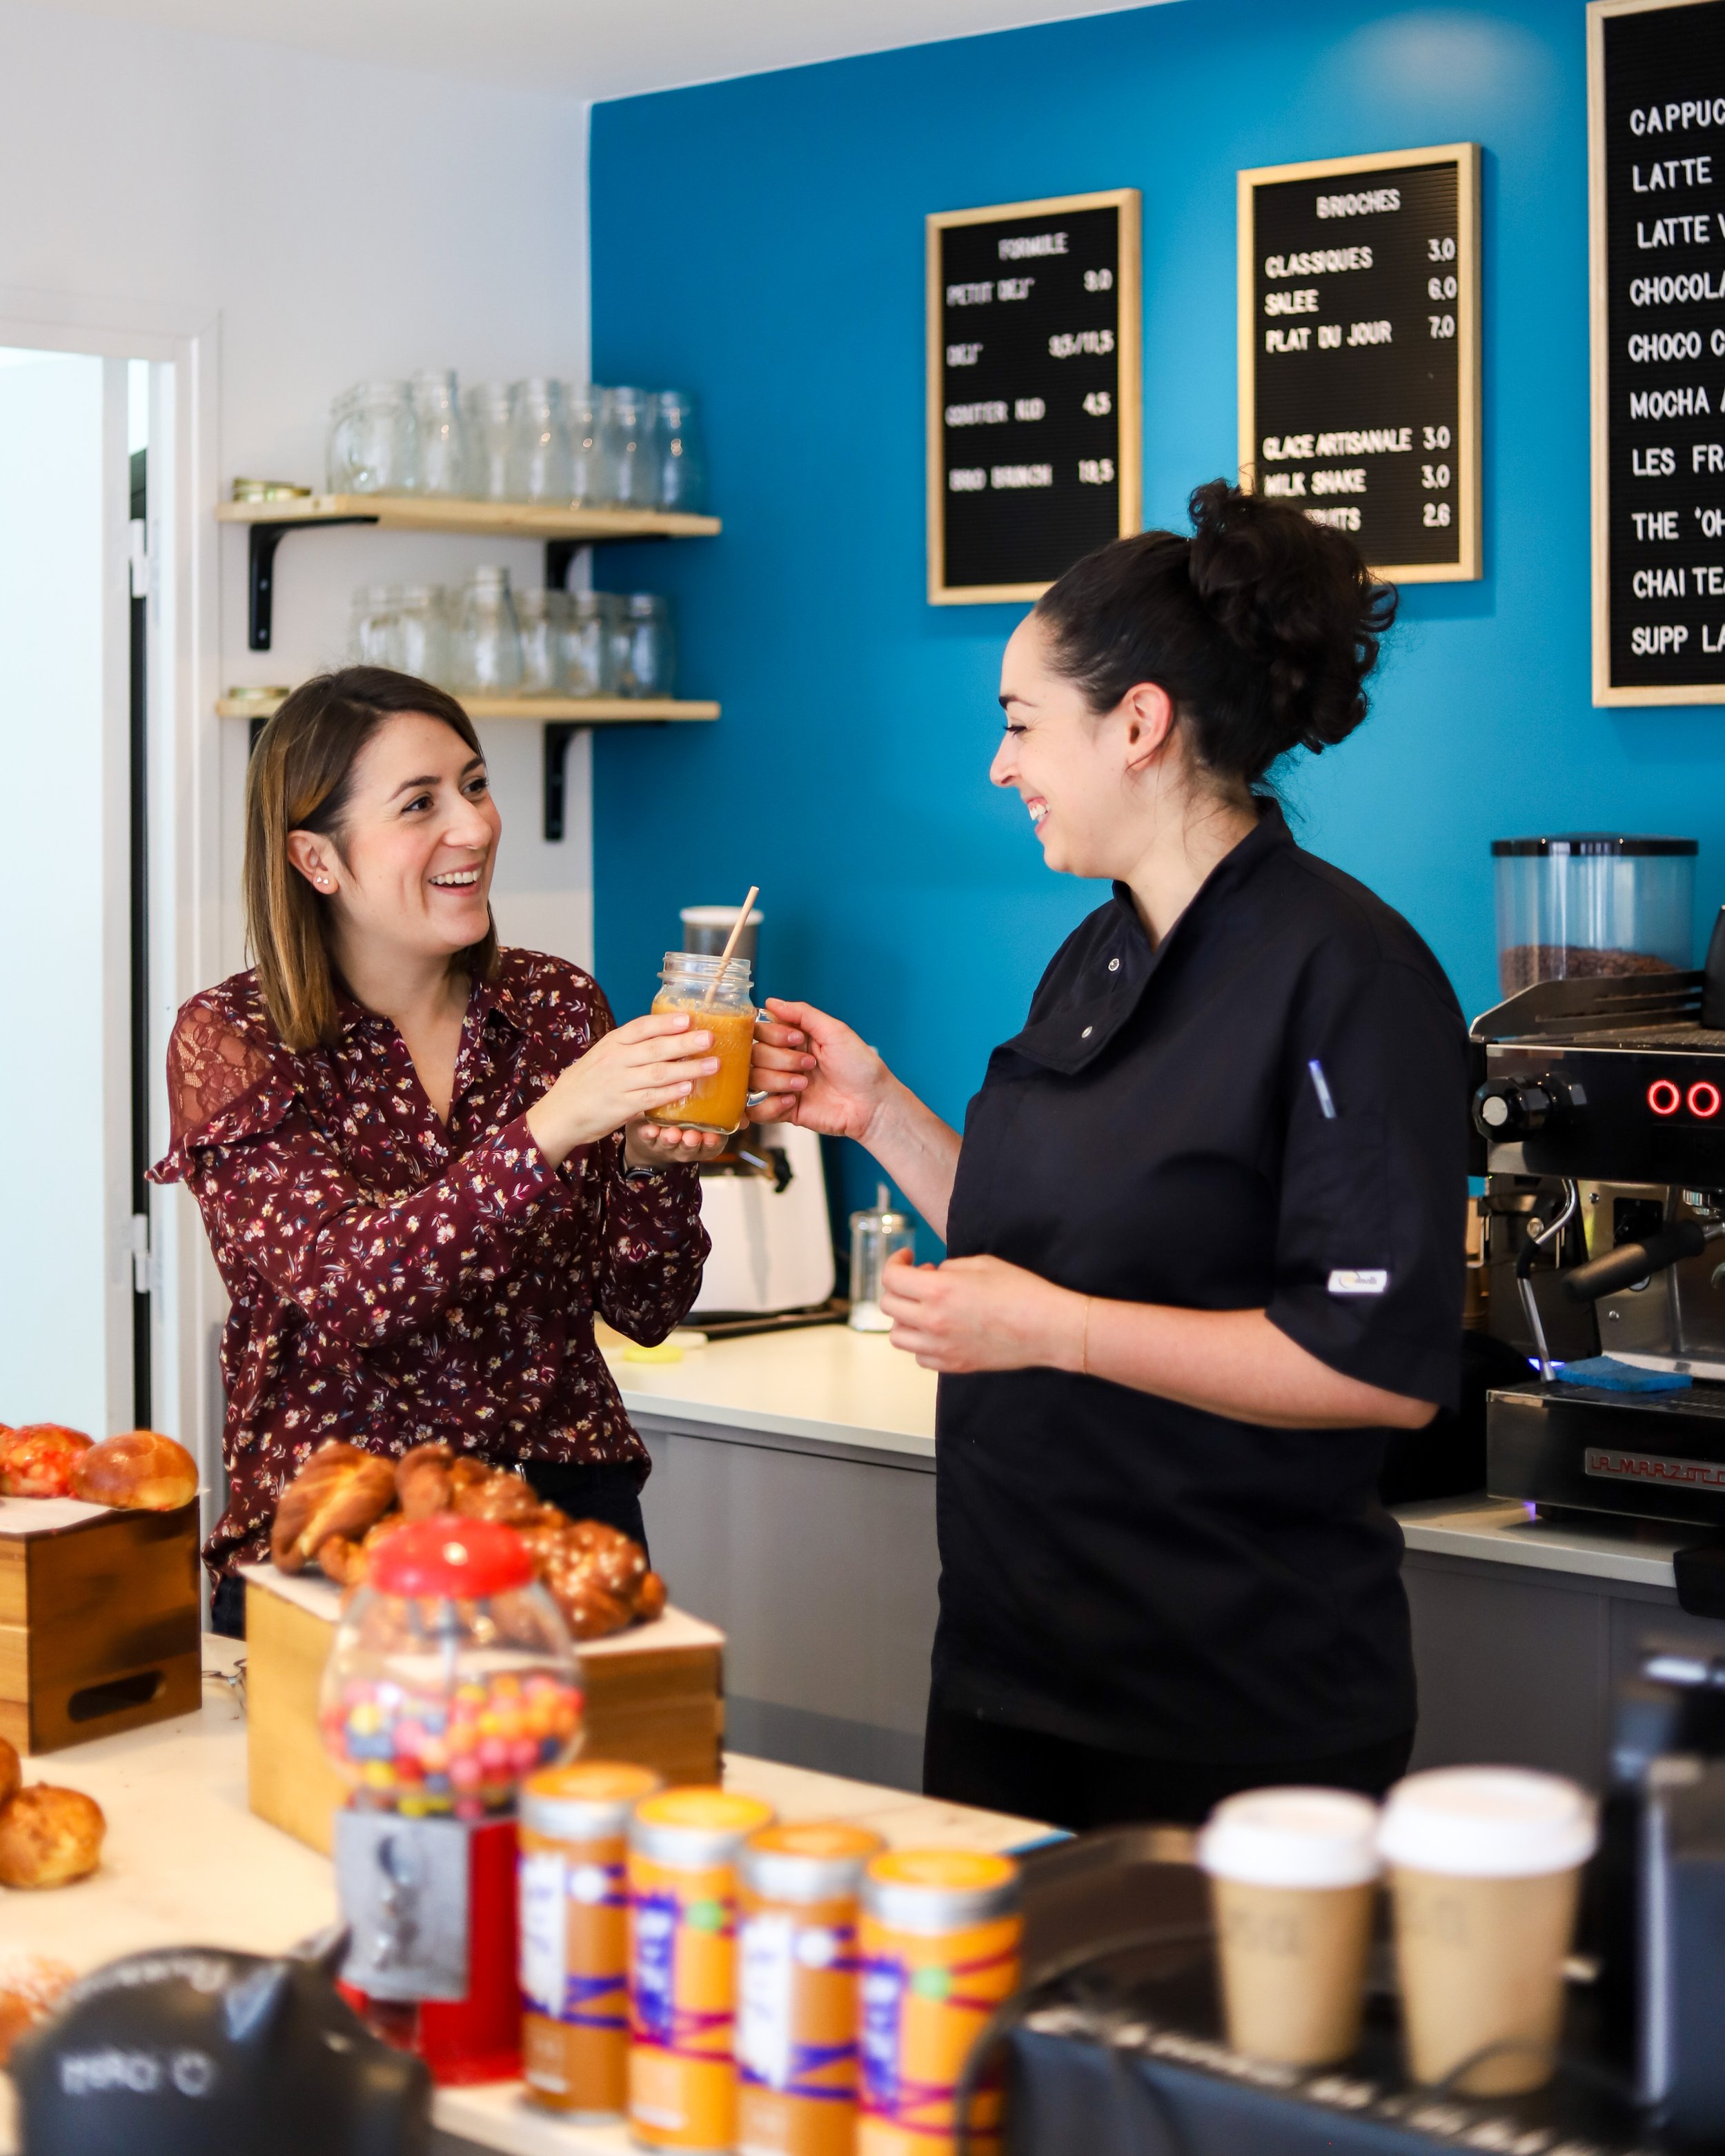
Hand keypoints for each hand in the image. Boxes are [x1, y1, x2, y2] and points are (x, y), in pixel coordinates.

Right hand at [525, 1012, 718, 1167]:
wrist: (560, 1113)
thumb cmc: (587, 1082)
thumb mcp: (603, 1055)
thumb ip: (630, 1046)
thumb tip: (666, 1033)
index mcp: (612, 1043)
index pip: (641, 1027)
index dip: (666, 1022)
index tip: (689, 1017)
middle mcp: (615, 1060)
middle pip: (655, 1048)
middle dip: (685, 1042)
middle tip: (710, 1038)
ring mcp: (618, 1083)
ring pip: (658, 1073)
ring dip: (688, 1068)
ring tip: (712, 1064)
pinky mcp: (621, 1107)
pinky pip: (650, 1098)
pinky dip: (670, 1093)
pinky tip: (689, 1088)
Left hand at [623, 1119, 727, 1169]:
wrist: (652, 1132)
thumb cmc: (684, 1119)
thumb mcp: (706, 1118)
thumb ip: (723, 1113)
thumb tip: (745, 1104)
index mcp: (702, 1142)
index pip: (712, 1147)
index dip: (713, 1143)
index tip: (713, 1136)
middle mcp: (684, 1147)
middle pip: (690, 1149)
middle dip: (691, 1143)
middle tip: (692, 1136)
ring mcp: (664, 1145)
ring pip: (668, 1146)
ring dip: (670, 1140)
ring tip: (671, 1133)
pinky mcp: (645, 1139)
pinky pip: (647, 1139)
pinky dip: (648, 1134)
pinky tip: (649, 1128)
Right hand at [748, 997, 893, 1138]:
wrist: (873, 1104)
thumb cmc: (861, 1067)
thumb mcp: (835, 1031)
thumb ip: (802, 1014)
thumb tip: (771, 1001)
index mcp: (794, 1039)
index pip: (760, 1030)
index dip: (772, 1035)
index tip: (797, 1040)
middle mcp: (784, 1060)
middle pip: (753, 1054)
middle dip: (781, 1060)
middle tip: (809, 1065)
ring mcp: (782, 1085)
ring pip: (753, 1079)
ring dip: (778, 1081)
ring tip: (804, 1085)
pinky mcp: (783, 1111)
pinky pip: (756, 1110)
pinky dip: (770, 1106)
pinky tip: (792, 1102)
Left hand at [878, 1248, 1084, 1373]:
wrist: (1049, 1329)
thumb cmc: (1023, 1292)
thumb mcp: (982, 1263)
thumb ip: (949, 1267)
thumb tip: (933, 1274)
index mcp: (939, 1290)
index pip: (892, 1278)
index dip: (895, 1262)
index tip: (907, 1258)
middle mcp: (933, 1321)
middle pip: (889, 1305)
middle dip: (900, 1287)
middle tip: (922, 1279)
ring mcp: (941, 1348)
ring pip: (898, 1336)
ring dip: (906, 1317)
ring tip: (927, 1307)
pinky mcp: (954, 1365)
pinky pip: (920, 1356)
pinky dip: (922, 1342)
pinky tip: (940, 1329)